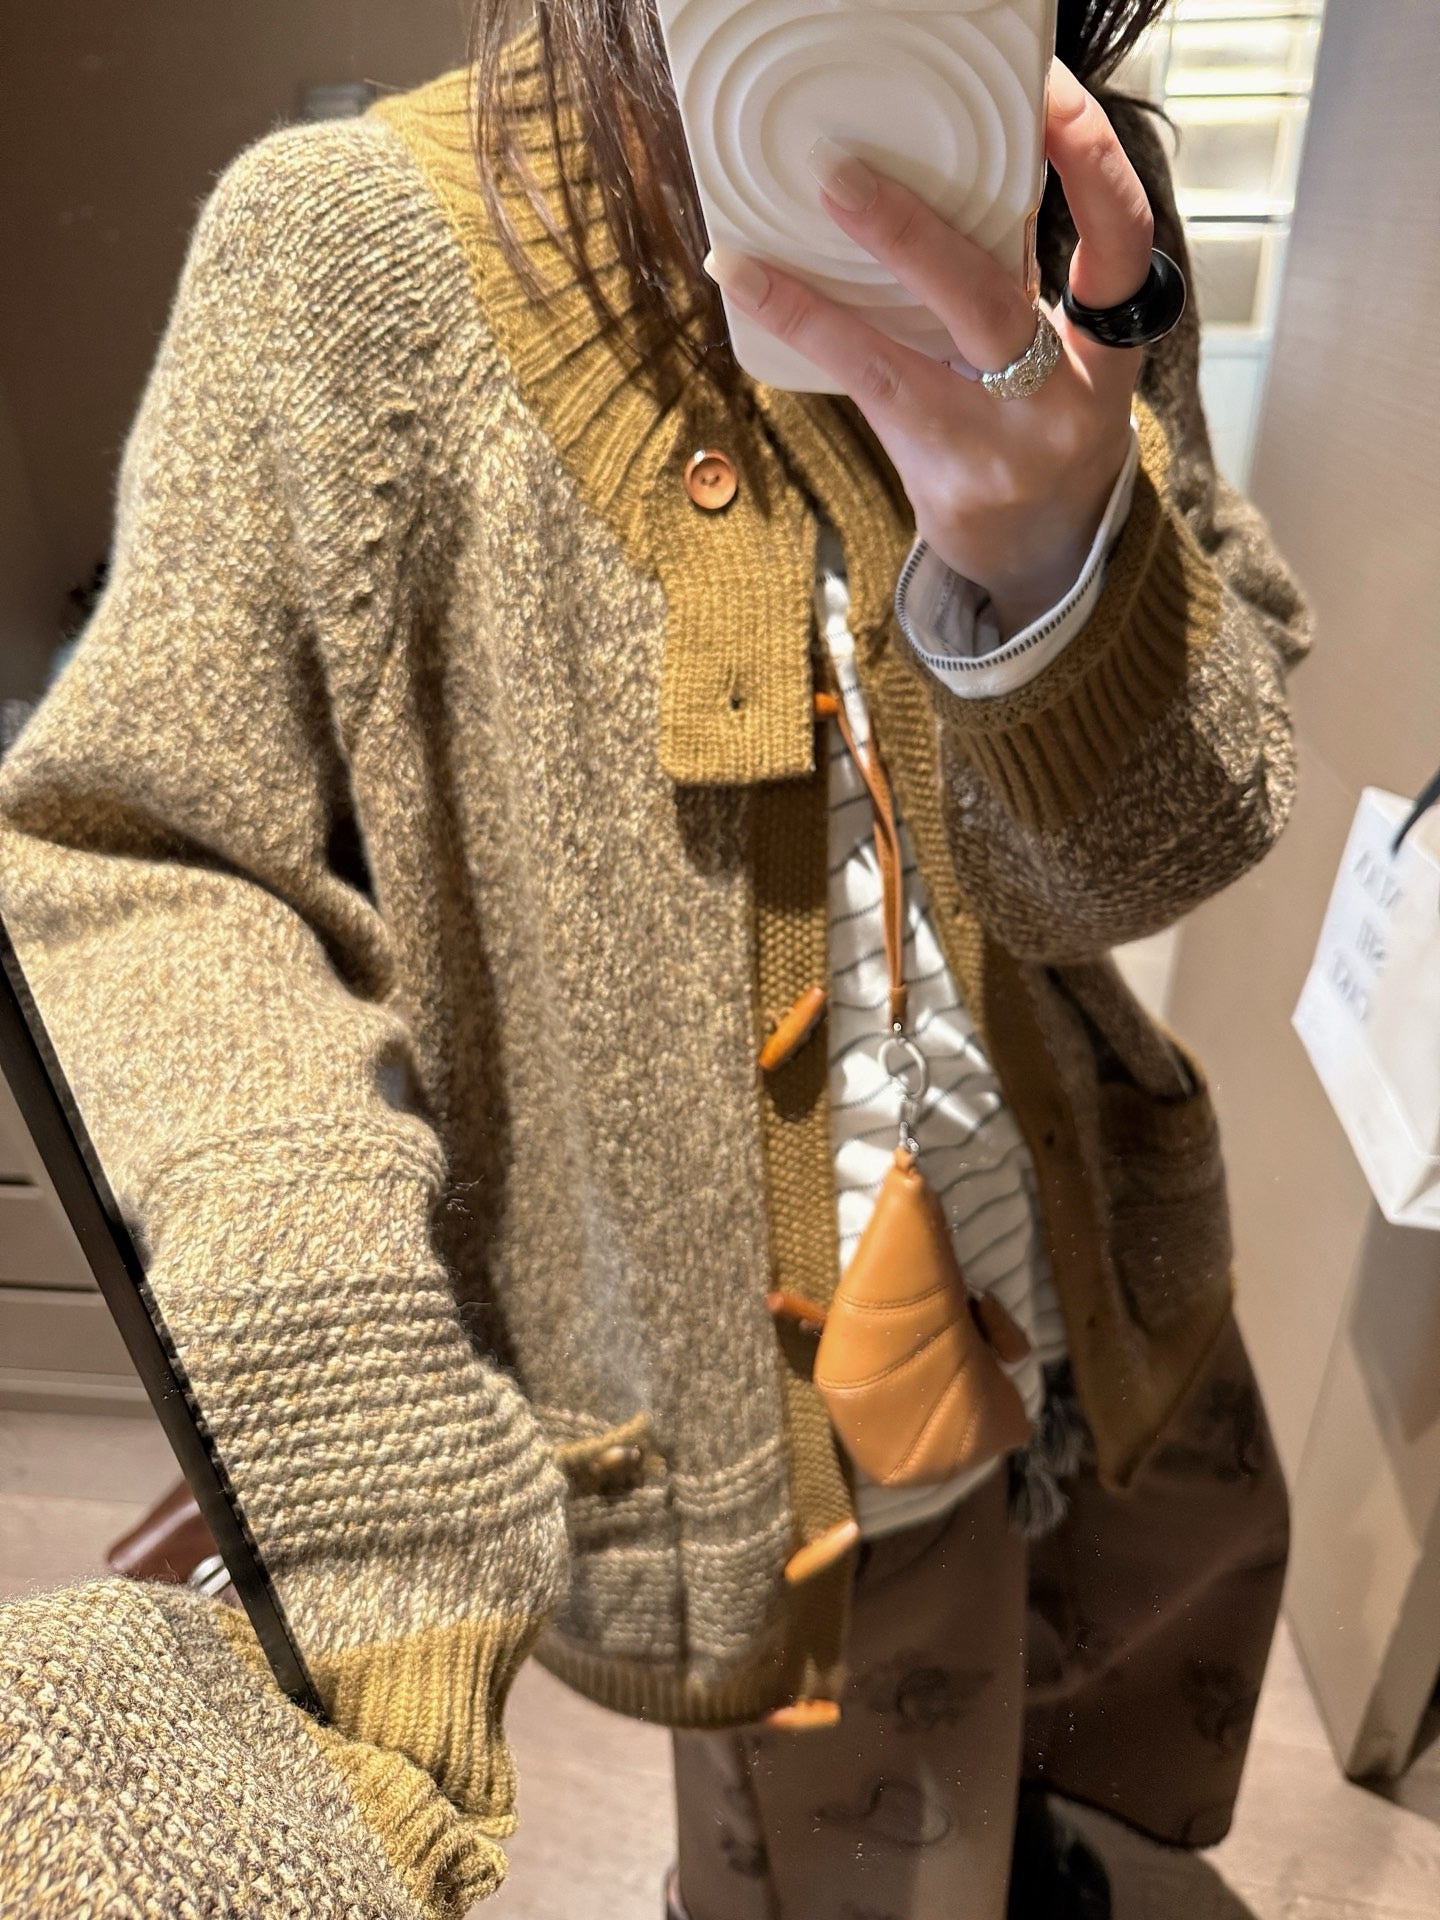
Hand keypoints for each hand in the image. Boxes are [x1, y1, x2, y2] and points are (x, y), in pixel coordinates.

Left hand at [703, 61, 1155, 636]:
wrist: (1045, 555)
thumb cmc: (1043, 425)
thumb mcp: (1058, 350)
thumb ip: (1016, 276)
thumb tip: (931, 171)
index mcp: (1109, 343)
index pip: (1122, 238)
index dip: (1091, 162)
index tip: (1048, 95)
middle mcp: (1068, 397)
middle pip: (992, 300)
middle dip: (913, 232)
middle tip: (837, 173)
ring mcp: (1007, 450)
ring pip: (906, 359)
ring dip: (821, 298)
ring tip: (749, 251)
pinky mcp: (950, 484)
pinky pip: (866, 391)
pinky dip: (804, 328)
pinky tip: (746, 283)